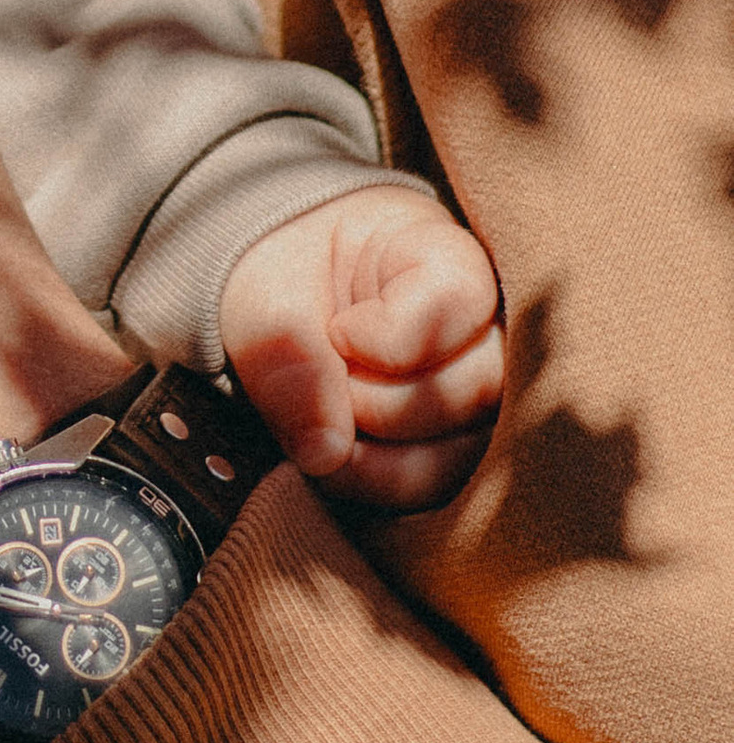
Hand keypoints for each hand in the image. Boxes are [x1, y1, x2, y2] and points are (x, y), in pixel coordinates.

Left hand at [218, 185, 503, 508]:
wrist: (276, 303)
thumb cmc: (284, 273)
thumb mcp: (263, 287)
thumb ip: (286, 348)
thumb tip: (324, 452)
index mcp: (437, 253)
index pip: (457, 297)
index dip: (390, 336)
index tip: (337, 333)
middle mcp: (478, 327)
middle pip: (476, 386)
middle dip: (381, 405)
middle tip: (324, 387)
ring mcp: (475, 394)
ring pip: (464, 452)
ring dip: (378, 459)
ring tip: (321, 426)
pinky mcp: (454, 446)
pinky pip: (440, 489)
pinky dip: (377, 484)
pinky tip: (335, 458)